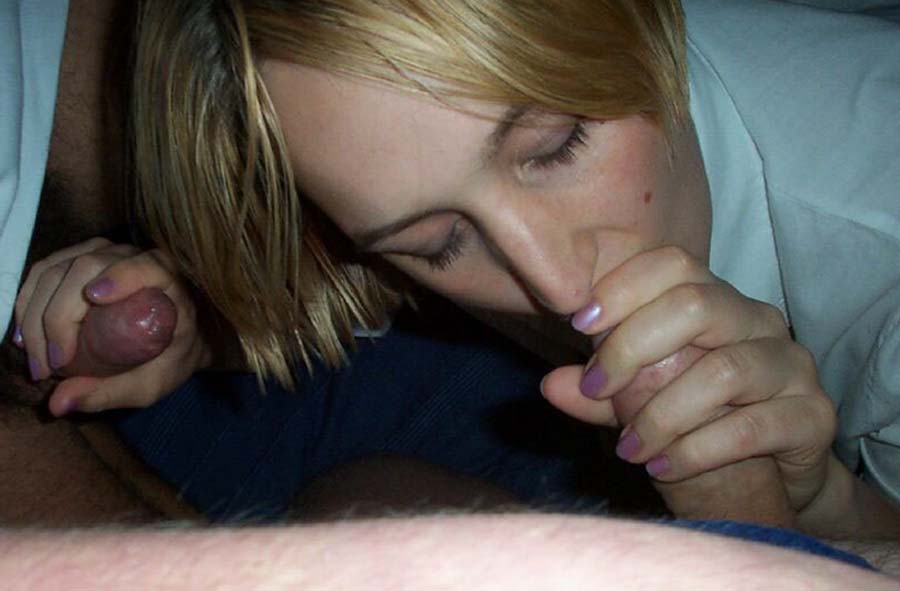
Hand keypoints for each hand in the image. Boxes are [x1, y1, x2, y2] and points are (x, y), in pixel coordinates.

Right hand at [13, 237, 210, 414]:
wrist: (179, 337)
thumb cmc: (171, 359)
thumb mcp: (150, 384)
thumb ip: (110, 393)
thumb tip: (56, 403)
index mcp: (168, 279)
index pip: (145, 266)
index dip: (120, 276)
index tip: (93, 298)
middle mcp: (135, 257)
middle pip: (85, 268)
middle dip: (58, 316)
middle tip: (50, 365)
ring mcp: (104, 253)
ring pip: (56, 269)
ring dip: (35, 313)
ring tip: (36, 358)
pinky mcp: (80, 257)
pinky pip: (43, 271)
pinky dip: (28, 301)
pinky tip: (26, 336)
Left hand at [541, 246, 836, 521]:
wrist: (779, 467)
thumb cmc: (701, 418)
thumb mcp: (642, 401)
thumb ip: (602, 391)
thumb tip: (550, 385)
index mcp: (716, 301)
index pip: (672, 263)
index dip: (622, 287)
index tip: (580, 325)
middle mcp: (758, 321)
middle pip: (695, 305)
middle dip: (632, 347)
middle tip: (597, 389)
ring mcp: (792, 366)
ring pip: (723, 372)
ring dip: (662, 414)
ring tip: (627, 448)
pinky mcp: (814, 416)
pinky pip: (751, 427)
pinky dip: (696, 450)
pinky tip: (662, 468)